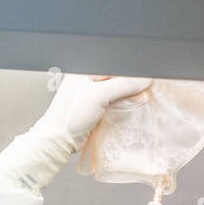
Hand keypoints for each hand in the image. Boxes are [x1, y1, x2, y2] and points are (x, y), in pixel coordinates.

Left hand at [33, 74, 152, 155]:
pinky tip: (123, 109)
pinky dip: (121, 105)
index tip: (143, 79)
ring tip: (130, 101)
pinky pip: (114, 101)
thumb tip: (143, 79)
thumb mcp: (98, 95)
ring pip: (117, 90)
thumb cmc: (69, 117)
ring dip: (126, 96)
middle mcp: (88, 78)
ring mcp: (91, 93)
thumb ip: (122, 85)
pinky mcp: (95, 107)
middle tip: (138, 92)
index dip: (129, 72)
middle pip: (117, 76)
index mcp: (85, 68)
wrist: (59, 140)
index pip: (115, 64)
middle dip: (129, 84)